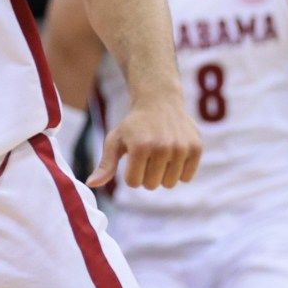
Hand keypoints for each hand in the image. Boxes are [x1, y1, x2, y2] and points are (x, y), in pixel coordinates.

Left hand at [86, 96, 201, 189]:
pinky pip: (186, 178)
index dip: (131, 173)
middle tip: (146, 155)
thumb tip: (91, 184)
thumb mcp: (115, 141)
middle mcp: (162, 147)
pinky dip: (178, 171)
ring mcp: (181, 148)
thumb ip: (105, 165)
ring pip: (169, 184)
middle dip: (146, 174)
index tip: (132, 158)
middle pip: (151, 185)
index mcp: (140, 146)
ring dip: (162, 174)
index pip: (134, 183)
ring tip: (159, 154)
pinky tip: (173, 154)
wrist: (159, 102)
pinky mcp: (196, 149)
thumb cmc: (133, 125)